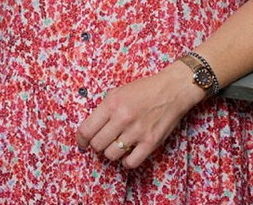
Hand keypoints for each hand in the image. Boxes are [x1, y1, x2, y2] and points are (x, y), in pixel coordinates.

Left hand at [74, 64, 205, 167]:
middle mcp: (122, 119)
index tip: (82, 142)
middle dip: (96, 146)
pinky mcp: (151, 142)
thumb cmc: (144, 90)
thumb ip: (104, 109)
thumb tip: (92, 128)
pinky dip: (126, 161)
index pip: (86, 130)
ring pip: (111, 155)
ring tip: (115, 146)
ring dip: (111, 153)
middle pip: (97, 145)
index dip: (81, 140)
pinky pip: (131, 162)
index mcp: (111, 104)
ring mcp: (137, 132)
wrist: (172, 90)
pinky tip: (127, 154)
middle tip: (101, 142)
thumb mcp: (117, 92)